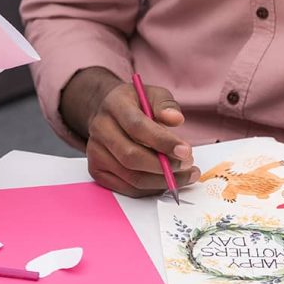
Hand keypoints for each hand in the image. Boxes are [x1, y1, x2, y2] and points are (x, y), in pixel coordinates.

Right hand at [84, 80, 197, 196]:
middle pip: (131, 156)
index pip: (137, 127)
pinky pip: (127, 188)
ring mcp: (95, 152)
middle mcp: (100, 129)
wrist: (108, 111)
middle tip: (188, 165)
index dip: (163, 142)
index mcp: (114, 106)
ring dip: (162, 181)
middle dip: (164, 166)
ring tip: (185, 175)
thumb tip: (176, 119)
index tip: (186, 151)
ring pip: (131, 177)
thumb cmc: (135, 104)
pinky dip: (150, 189)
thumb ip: (166, 105)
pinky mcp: (97, 170)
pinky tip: (167, 181)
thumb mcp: (152, 94)